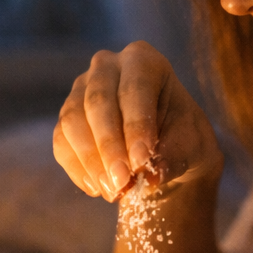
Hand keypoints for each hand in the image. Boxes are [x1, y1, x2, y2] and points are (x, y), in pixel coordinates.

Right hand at [53, 41, 223, 203]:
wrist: (166, 146)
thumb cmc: (182, 137)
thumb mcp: (190, 145)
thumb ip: (172, 158)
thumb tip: (151, 177)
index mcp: (144, 60)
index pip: (135, 89)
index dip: (136, 126)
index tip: (141, 161)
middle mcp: (107, 66)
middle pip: (98, 102)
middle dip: (109, 146)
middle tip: (122, 182)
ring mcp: (81, 88)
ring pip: (73, 121)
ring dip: (91, 161)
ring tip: (113, 191)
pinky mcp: (66, 116)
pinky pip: (61, 142)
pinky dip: (78, 169)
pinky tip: (97, 189)